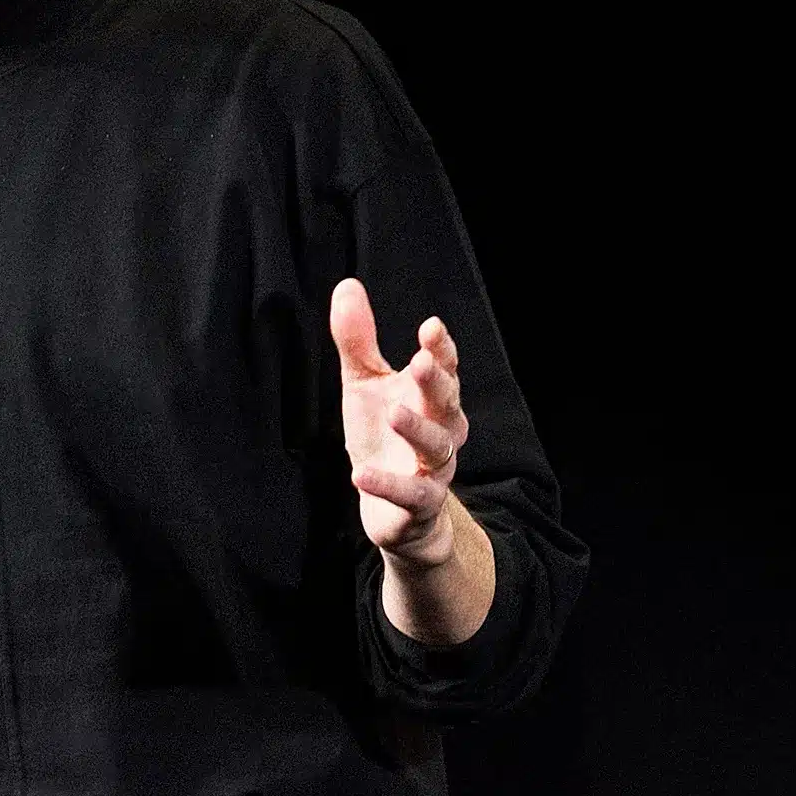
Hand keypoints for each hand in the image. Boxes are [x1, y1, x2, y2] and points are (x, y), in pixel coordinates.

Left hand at [329, 278, 467, 568]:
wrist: (396, 510)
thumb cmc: (383, 437)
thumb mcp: (364, 386)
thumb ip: (358, 341)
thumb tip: (347, 285)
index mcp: (432, 399)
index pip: (445, 370)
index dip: (441, 349)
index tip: (431, 327)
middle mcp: (442, 431)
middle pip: (447, 405)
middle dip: (437, 384)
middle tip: (422, 362)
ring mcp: (433, 470)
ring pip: (436, 448)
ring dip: (417, 430)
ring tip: (394, 412)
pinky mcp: (417, 506)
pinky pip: (410, 495)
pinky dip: (388, 484)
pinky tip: (361, 474)